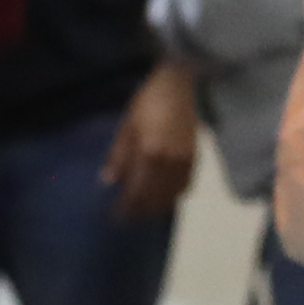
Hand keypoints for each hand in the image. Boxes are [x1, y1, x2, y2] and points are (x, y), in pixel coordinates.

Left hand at [105, 61, 201, 218]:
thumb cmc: (148, 102)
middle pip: (154, 198)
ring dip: (157, 206)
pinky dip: (174, 196)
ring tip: (144, 211)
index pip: (136, 191)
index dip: (125, 206)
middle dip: (140, 211)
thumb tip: (108, 181)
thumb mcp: (127, 127)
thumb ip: (118, 156)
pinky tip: (164, 197)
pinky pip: (185, 186)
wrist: (178, 86)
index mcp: (150, 154)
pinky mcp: (195, 158)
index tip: (114, 216)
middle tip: (127, 218)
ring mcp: (186, 162)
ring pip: (172, 196)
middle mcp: (170, 163)